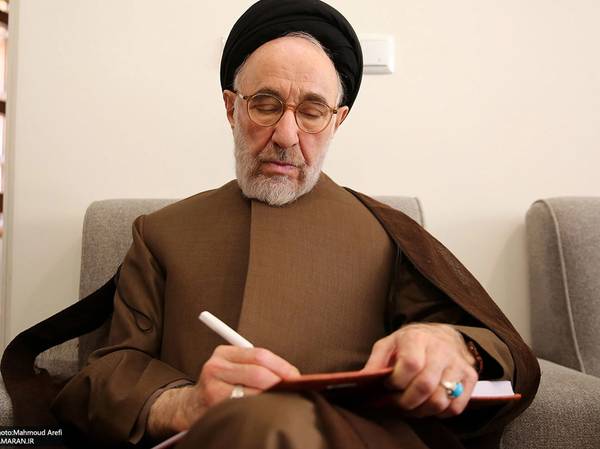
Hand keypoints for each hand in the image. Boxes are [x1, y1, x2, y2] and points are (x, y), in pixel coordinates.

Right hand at [147, 345, 299, 438]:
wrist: (191, 405)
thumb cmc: (221, 384)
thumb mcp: (233, 367)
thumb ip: (255, 365)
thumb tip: (292, 374)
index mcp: (224, 352)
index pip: (260, 355)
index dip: (282, 366)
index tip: (296, 376)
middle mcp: (216, 367)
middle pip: (258, 373)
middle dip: (280, 383)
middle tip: (293, 390)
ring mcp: (213, 387)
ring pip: (253, 392)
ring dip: (271, 397)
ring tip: (282, 400)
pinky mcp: (213, 406)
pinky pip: (245, 407)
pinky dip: (259, 408)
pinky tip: (265, 410)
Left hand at [363, 323, 477, 417]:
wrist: (442, 335)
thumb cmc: (410, 343)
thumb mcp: (389, 344)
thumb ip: (376, 361)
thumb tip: (363, 380)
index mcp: (417, 338)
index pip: (410, 364)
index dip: (397, 381)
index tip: (390, 385)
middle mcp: (441, 349)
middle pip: (425, 386)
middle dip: (406, 402)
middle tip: (397, 402)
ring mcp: (458, 364)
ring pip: (440, 400)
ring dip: (421, 410)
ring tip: (411, 406)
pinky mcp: (470, 377)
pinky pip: (455, 407)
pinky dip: (439, 413)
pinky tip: (428, 404)